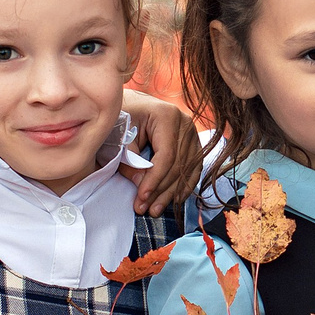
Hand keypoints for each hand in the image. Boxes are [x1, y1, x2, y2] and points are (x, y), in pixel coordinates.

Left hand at [121, 90, 203, 213]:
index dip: (155, 180)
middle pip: (178, 165)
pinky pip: (193, 168)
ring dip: (171, 193)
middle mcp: (185, 122)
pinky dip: (184, 185)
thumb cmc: (122, 117)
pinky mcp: (193, 142)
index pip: (166, 156)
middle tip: (145, 209)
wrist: (131, 104)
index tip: (142, 197)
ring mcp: (192, 132)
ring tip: (155, 210)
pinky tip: (174, 200)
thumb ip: (130, 161)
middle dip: (161, 191)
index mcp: (167, 116)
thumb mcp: (121, 136)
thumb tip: (142, 186)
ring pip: (187, 169)